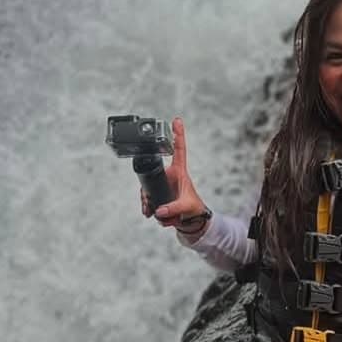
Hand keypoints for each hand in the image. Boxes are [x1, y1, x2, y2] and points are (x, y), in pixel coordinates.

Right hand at [142, 117, 209, 236]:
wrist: (191, 220)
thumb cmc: (193, 208)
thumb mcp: (185, 207)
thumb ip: (173, 209)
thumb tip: (159, 210)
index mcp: (180, 171)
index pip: (179, 150)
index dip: (178, 134)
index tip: (176, 120)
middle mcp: (170, 174)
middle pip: (153, 171)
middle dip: (149, 188)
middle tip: (148, 201)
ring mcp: (163, 183)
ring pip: (148, 187)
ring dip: (149, 202)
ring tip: (157, 214)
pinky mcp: (158, 193)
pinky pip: (148, 198)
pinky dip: (149, 208)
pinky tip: (151, 214)